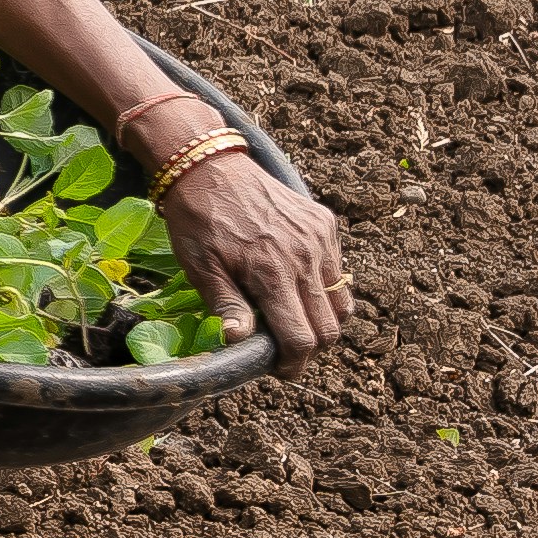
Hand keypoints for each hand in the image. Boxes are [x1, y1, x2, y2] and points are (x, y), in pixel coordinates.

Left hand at [155, 150, 349, 356]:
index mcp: (272, 274)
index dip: (294, 363)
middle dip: (310, 347)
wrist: (209, 167)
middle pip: (328, 327)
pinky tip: (296, 285)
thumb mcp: (200, 267)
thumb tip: (239, 342)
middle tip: (286, 349)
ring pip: (340, 302)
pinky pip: (338, 271)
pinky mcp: (325, 225)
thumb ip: (226, 306)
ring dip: (322, 320)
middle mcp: (305, 259)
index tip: (280, 369)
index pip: (301, 337)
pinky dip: (325, 288)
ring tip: (293, 319)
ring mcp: (320, 240)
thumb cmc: (197, 221)